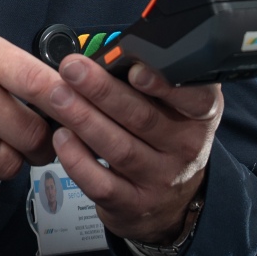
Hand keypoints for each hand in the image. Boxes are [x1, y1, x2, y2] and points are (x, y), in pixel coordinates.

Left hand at [42, 56, 221, 243]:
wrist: (170, 202)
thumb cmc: (163, 137)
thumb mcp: (173, 107)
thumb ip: (149, 79)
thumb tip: (107, 50)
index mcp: (198, 116)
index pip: (195, 99)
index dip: (164, 84)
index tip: (134, 69)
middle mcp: (185, 149)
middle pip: (143, 118)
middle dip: (103, 90)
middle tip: (73, 68)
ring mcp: (160, 179)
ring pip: (120, 149)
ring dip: (84, 119)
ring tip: (58, 96)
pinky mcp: (133, 204)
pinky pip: (102, 184)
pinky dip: (78, 160)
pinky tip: (61, 138)